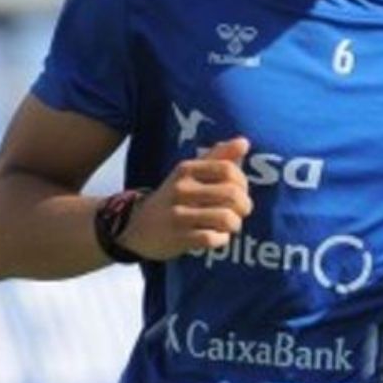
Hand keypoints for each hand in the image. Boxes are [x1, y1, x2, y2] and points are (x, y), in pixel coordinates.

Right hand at [121, 137, 253, 260]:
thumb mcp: (191, 173)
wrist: (138, 226)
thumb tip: (244, 142)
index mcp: (187, 170)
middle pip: (232, 194)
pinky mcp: (178, 238)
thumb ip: (218, 157)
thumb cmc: (174, 197)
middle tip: (240, 212)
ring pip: (226, 218)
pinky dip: (221, 239)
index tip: (240, 191)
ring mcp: (178, 214)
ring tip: (229, 225)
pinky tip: (216, 236)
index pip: (228, 169)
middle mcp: (181, 189)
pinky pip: (212, 238)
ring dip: (235, 224)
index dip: (243, 182)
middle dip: (244, 206)